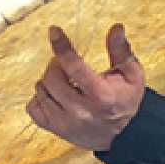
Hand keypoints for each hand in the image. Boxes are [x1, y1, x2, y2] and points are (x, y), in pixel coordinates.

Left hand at [26, 23, 144, 151]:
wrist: (121, 136)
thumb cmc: (125, 99)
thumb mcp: (131, 75)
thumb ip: (121, 50)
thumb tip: (116, 27)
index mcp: (101, 96)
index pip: (74, 67)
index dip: (62, 46)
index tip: (54, 30)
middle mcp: (81, 111)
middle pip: (52, 78)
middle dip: (56, 64)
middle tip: (65, 64)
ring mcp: (66, 123)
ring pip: (41, 91)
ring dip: (48, 81)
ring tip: (64, 82)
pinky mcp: (55, 130)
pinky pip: (33, 108)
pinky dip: (40, 98)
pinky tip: (54, 96)